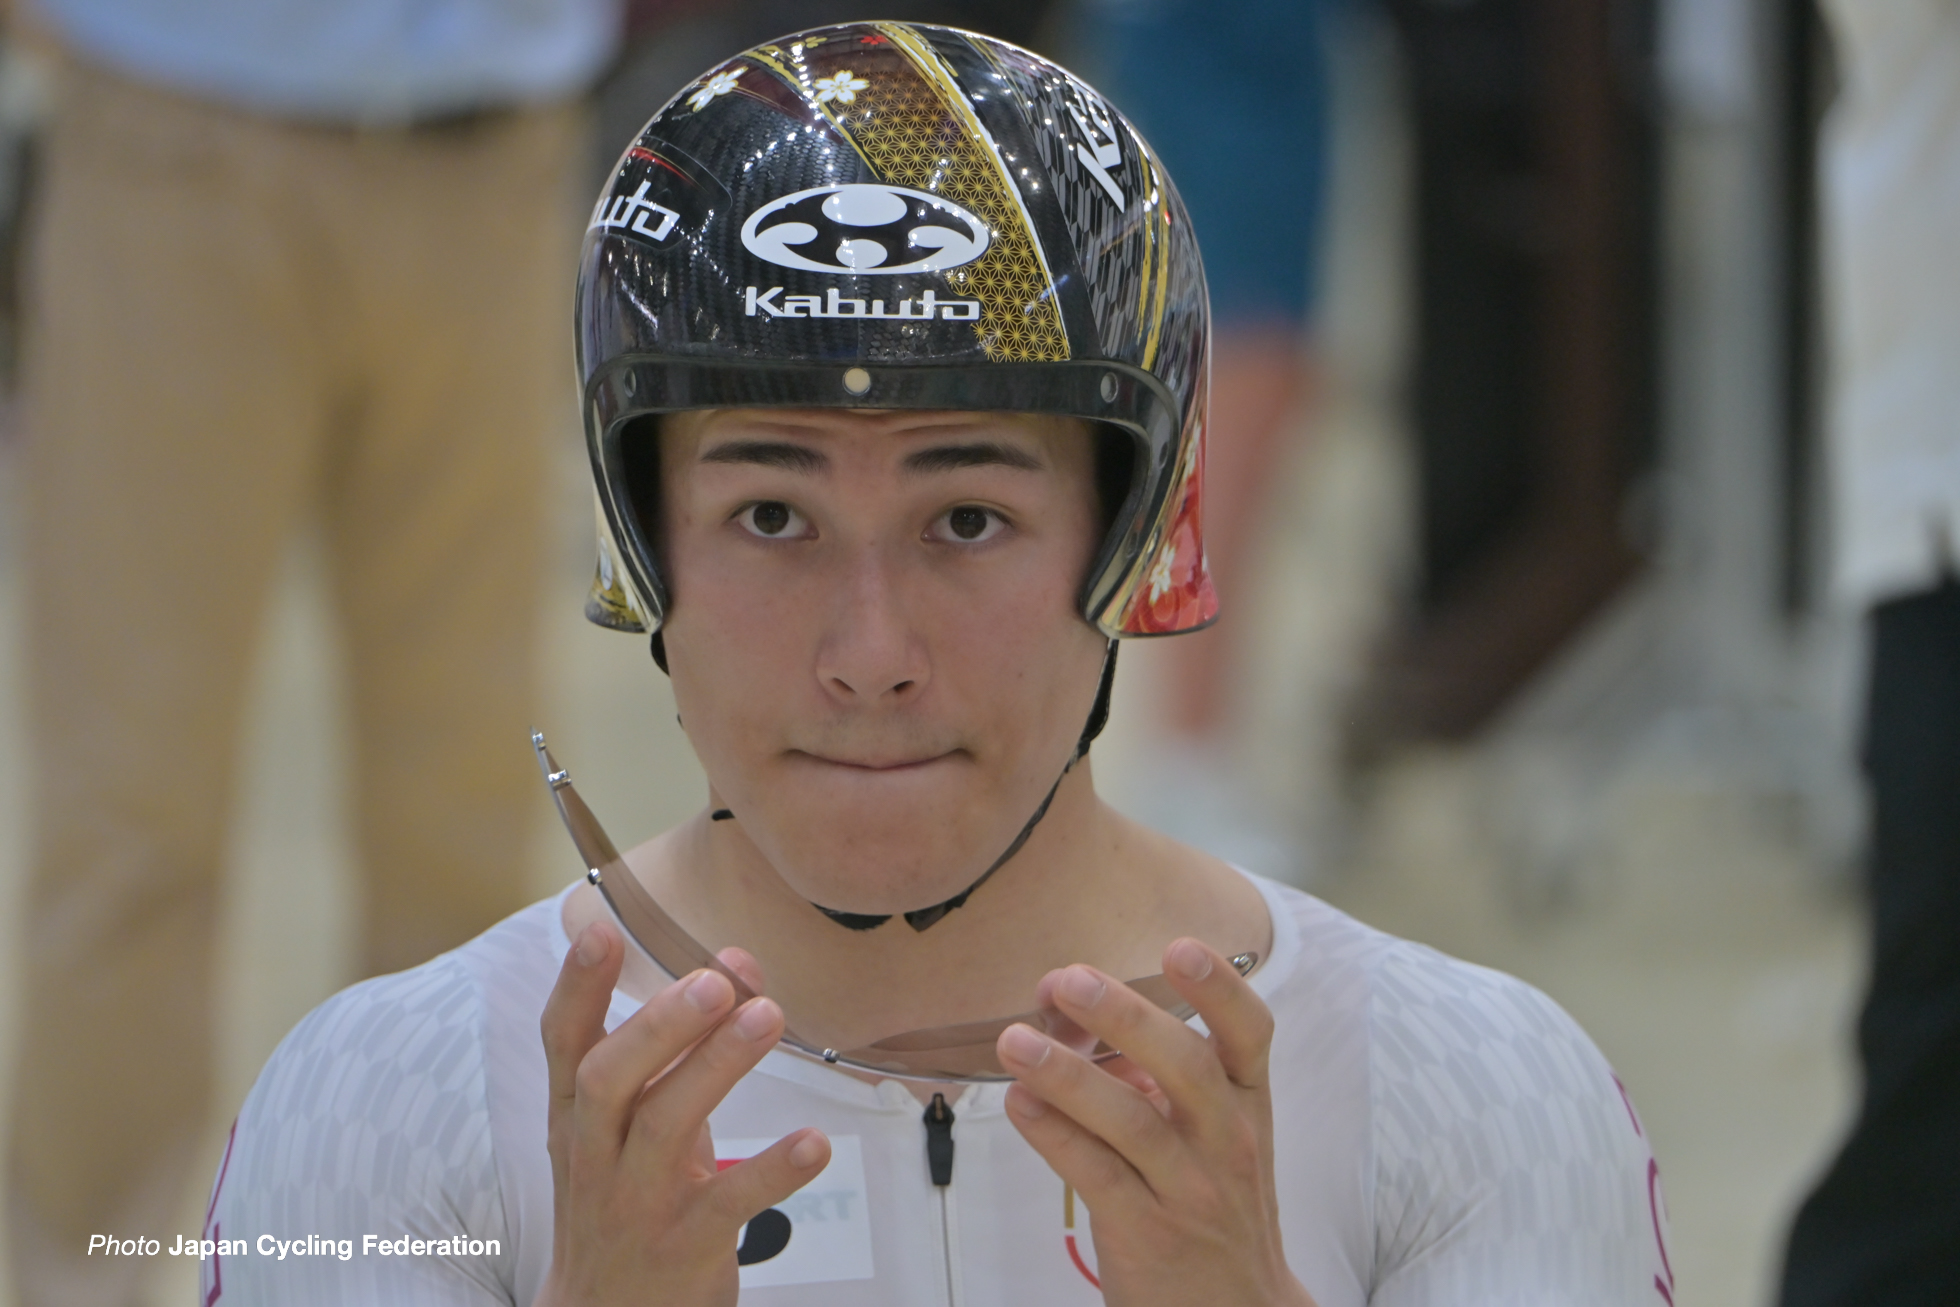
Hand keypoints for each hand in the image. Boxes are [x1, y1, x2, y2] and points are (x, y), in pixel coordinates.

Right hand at [536, 921, 830, 1306]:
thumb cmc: (625, 1194)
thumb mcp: (629, 1123)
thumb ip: (678, 1046)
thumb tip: (735, 967)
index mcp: (576, 1115)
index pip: (563, 1042)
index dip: (578, 986)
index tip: (603, 929)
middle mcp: (595, 1153)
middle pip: (609, 1080)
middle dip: (660, 1024)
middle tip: (715, 980)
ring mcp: (636, 1203)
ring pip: (665, 1129)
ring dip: (716, 1068)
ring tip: (768, 1015)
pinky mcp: (684, 1247)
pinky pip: (728, 1205)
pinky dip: (772, 1171)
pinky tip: (815, 1142)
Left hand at [995, 938, 1315, 1306]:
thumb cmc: (1212, 1200)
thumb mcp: (1209, 1131)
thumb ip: (1154, 1073)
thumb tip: (1071, 1009)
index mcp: (1246, 1102)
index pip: (1250, 1033)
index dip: (1219, 988)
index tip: (1180, 947)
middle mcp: (1227, 1140)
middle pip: (1186, 1066)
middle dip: (1125, 1016)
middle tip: (1069, 981)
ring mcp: (1189, 1189)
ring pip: (1131, 1122)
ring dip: (1068, 1075)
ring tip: (1014, 1041)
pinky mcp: (1147, 1232)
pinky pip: (1096, 1174)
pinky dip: (1053, 1134)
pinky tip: (1020, 1102)